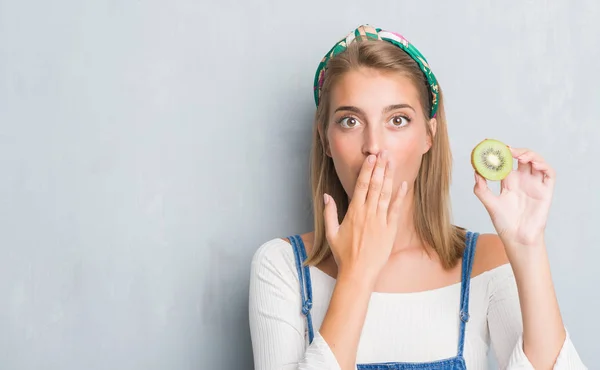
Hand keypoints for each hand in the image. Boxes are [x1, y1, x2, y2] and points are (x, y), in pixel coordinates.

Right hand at [322, 150, 407, 282]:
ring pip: (385, 194)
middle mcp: (368, 213)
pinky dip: (399, 196)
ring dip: (389, 176)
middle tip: (383, 152)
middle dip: (379, 168)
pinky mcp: (390, 230)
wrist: (358, 273)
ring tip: (392, 162)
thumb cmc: (344, 254)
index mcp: (353, 212)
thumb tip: (326, 195)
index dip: (367, 170)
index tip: (371, 158)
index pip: (361, 185)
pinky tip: (402, 184)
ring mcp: (380, 221)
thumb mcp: (331, 233)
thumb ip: (329, 213)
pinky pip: (395, 209)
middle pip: (374, 185)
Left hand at [473, 146, 555, 248]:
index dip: (500, 152)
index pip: (506, 162)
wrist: (517, 238)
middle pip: (522, 158)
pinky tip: (534, 164)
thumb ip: (482, 189)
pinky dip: (544, 165)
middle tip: (506, 149)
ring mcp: (535, 185)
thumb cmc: (504, 223)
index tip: (490, 144)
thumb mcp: (490, 204)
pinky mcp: (545, 191)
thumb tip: (475, 172)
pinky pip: (549, 174)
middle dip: (515, 150)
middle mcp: (522, 180)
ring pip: (536, 162)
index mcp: (509, 182)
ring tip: (519, 155)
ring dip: (530, 154)